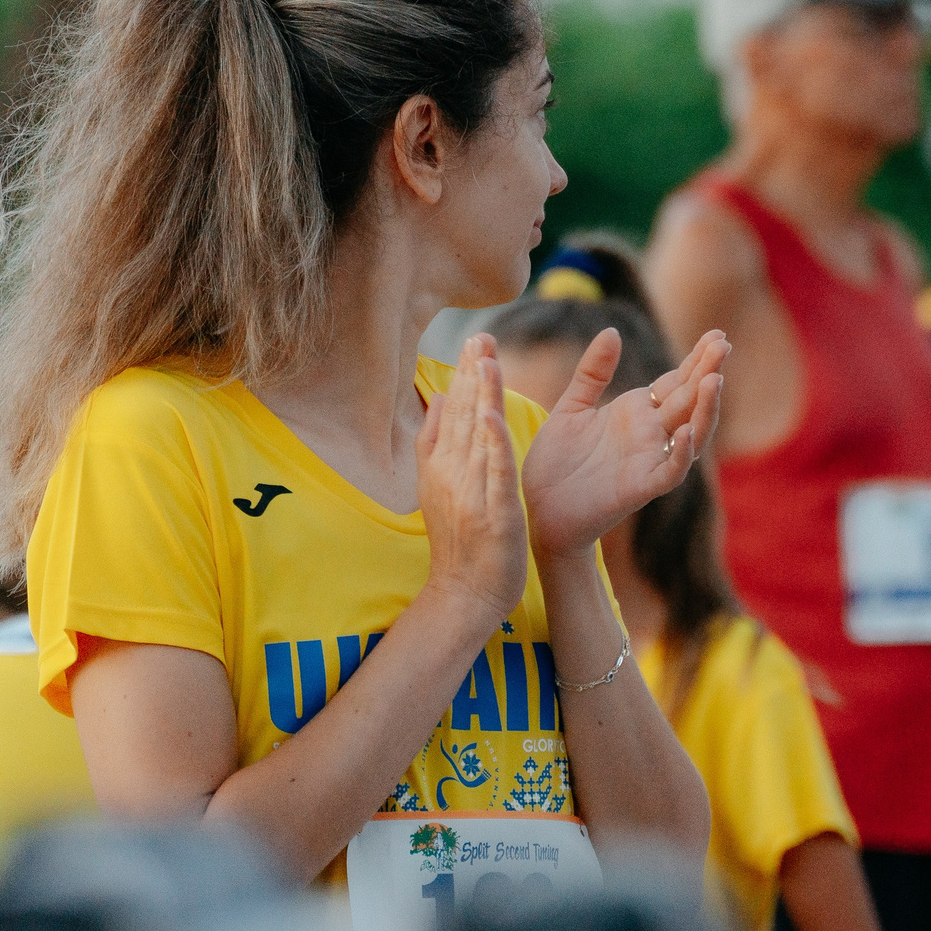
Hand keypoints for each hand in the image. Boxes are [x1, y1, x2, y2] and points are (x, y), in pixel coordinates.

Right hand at [417, 336, 531, 622]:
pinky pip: (492, 472)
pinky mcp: (491, 512)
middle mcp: (450, 474)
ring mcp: (469, 492)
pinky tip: (493, 416)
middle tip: (481, 336)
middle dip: (471, 373)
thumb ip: (438, 444)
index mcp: (440, 467)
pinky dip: (492, 443)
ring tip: (487, 359)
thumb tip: (442, 400)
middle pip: (461, 416)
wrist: (463, 595)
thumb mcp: (440, 487)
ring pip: (476, 436)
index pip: (451, 413)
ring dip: (481, 396)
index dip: (462, 376)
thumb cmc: (460, 542)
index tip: (473, 341)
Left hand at [522, 327, 727, 558]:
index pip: (676, 381)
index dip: (697, 359)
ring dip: (705, 409)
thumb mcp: (571, 408)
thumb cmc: (556, 462)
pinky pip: (670, 472)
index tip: (717, 333)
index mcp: (636, 412)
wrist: (537, 509)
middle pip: (689, 400)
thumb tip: (612, 331)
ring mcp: (648, 461)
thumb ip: (592, 372)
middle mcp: (650, 434)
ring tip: (714, 381)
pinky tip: (685, 433)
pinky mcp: (640, 488)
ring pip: (692, 434)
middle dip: (708, 372)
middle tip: (724, 344)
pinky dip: (681, 454)